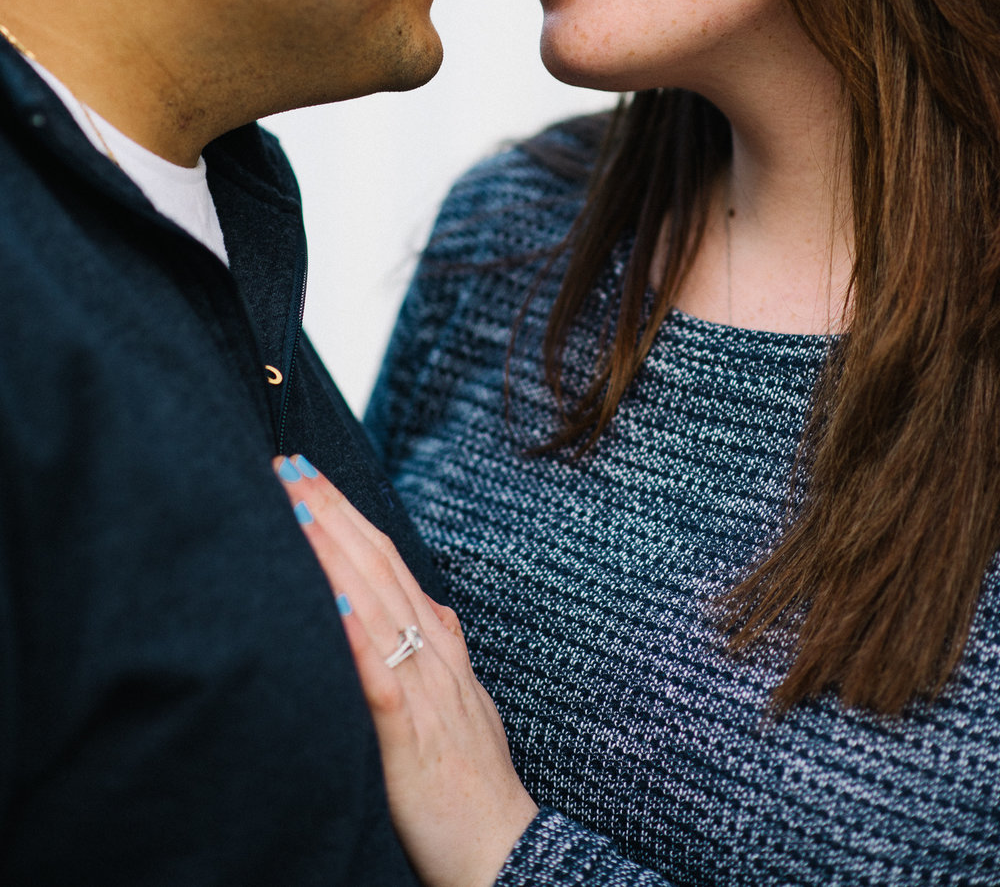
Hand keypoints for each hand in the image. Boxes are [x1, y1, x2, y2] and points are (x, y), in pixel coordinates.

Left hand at [273, 455, 537, 886]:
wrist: (506, 852)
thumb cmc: (474, 785)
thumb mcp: (464, 704)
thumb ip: (447, 654)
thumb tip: (436, 611)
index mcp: (437, 644)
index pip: (387, 558)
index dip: (347, 512)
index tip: (308, 474)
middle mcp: (431, 652)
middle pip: (376, 564)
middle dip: (330, 509)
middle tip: (286, 462)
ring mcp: (424, 690)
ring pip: (375, 603)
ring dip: (332, 550)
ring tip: (295, 505)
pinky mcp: (410, 737)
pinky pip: (381, 678)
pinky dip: (356, 635)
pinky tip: (329, 600)